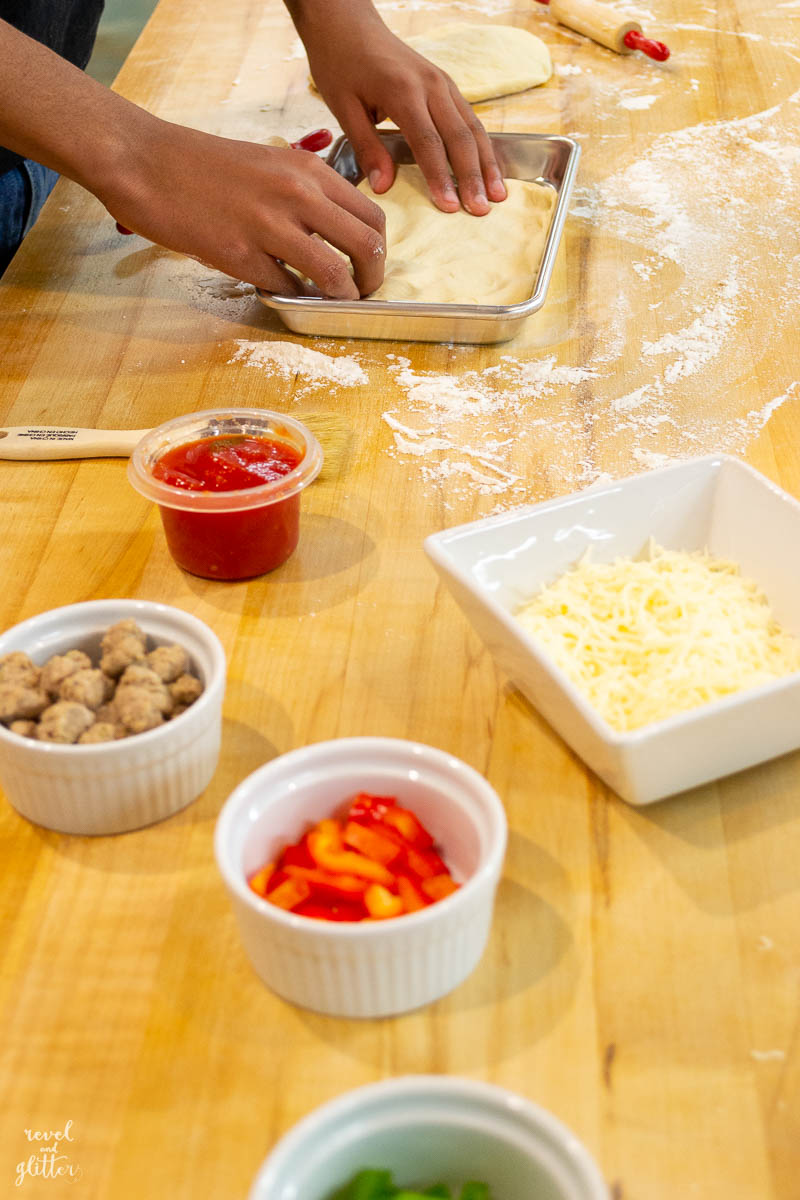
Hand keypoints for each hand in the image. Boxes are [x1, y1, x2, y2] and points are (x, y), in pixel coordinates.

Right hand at [99, 115, 385, 296]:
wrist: (146, 162)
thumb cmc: (204, 166)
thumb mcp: (270, 163)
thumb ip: (307, 194)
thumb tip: (336, 233)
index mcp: (308, 170)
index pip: (371, 215)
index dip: (379, 249)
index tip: (370, 266)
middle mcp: (296, 193)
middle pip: (366, 246)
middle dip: (372, 279)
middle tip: (362, 293)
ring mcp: (268, 224)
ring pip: (334, 273)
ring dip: (340, 296)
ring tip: (331, 302)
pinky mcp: (239, 253)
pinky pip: (285, 287)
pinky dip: (291, 296)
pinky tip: (283, 290)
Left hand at [300, 8, 506, 215]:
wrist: (348, 23)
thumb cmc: (341, 64)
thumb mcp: (343, 108)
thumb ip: (367, 148)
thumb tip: (384, 187)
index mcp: (402, 91)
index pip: (428, 143)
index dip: (440, 178)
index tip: (449, 207)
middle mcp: (430, 85)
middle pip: (459, 137)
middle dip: (472, 177)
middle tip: (481, 211)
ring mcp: (442, 82)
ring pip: (473, 127)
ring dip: (486, 164)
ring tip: (497, 196)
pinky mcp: (445, 84)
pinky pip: (470, 118)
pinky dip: (482, 146)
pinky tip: (490, 170)